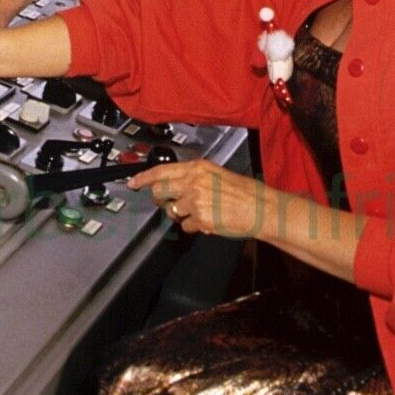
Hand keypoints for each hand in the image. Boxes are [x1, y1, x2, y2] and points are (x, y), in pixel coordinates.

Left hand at [127, 159, 272, 238]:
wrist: (261, 208)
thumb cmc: (245, 192)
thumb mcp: (217, 174)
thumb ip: (195, 177)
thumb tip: (177, 185)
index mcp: (198, 168)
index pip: (161, 171)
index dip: (143, 178)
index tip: (132, 182)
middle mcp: (193, 182)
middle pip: (159, 192)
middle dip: (159, 200)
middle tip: (165, 203)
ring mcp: (195, 201)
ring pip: (172, 211)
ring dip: (181, 215)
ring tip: (200, 212)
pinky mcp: (200, 219)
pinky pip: (186, 226)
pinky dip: (195, 226)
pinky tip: (208, 221)